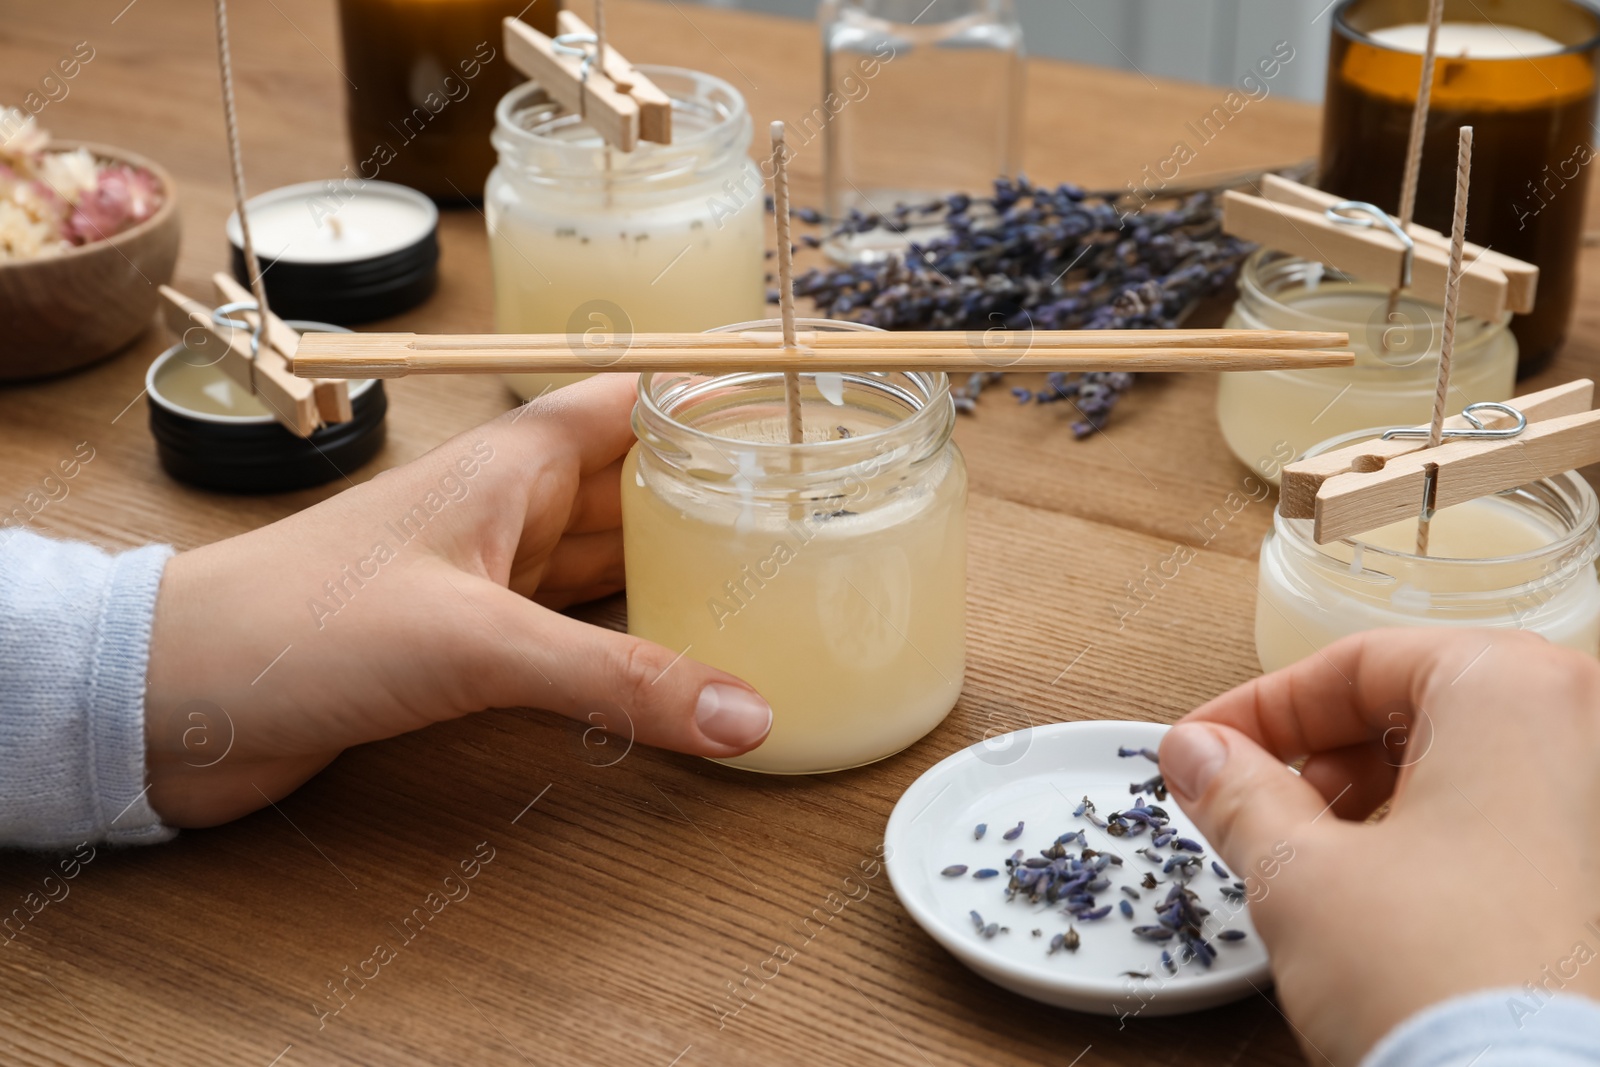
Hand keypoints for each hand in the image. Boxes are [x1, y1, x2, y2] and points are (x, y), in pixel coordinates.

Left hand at [143, 375, 771, 826]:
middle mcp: (512, 509)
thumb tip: (746, 715)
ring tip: (780, 589)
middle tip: (823, 519)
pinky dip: (632, 645)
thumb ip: (615, 679)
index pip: (639, 401)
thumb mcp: (474, 640)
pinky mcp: (470, 644)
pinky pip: (578, 630)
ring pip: (614, 562)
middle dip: (721, 497)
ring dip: (682, 576)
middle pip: (643, 487)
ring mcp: (491, 577)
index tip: (803, 410)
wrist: (176, 698)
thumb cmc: (299, 623)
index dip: (716, 397)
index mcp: (515, 463)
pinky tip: (682, 667)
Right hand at [1160, 628, 1599, 1065]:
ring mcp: (1598, 810)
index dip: (1260, 709)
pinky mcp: (1593, 880)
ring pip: (1461, 767)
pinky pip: (1505, 824)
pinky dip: (1430, 842)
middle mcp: (1582, 732)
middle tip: (1248, 805)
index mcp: (1514, 692)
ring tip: (1306, 863)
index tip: (1203, 748)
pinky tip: (1376, 900)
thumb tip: (1195, 754)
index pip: (1359, 663)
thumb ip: (1236, 793)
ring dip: (1367, 801)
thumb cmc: (1443, 981)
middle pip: (1414, 707)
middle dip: (1316, 757)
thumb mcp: (1299, 872)